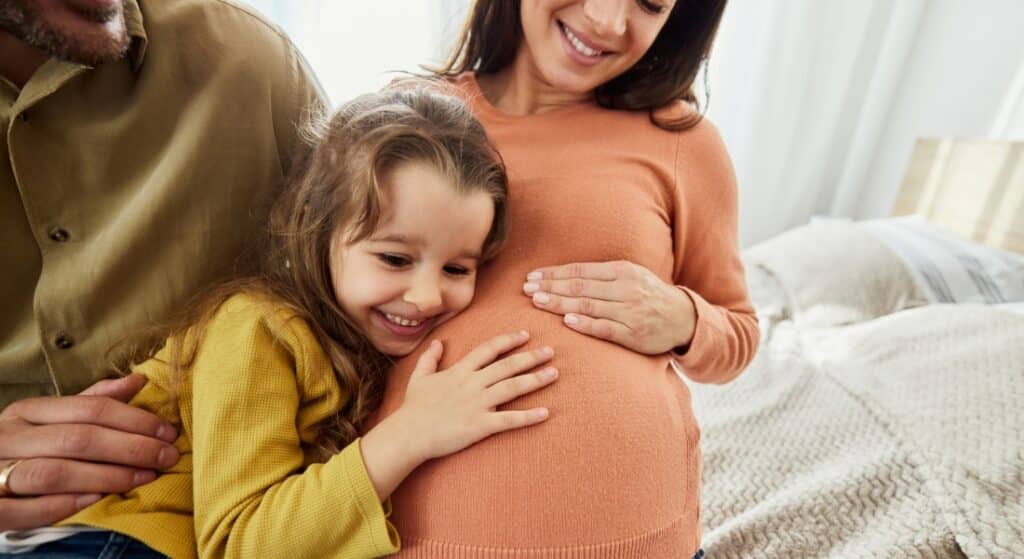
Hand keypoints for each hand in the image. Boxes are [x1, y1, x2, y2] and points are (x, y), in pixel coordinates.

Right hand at [0, 374, 179, 530]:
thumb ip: (91, 402)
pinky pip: (25, 508)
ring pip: (54, 472)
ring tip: (144, 478)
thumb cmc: (22, 448)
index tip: (168, 433)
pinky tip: (96, 502)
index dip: (135, 420)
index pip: (90, 408)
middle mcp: (8, 436)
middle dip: (131, 448)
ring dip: (106, 476)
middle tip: (167, 457)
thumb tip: (139, 380)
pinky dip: (63, 506)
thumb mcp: (50, 420)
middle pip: (79, 438)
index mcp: (27, 411)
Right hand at [400, 331, 555, 460]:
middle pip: (507, 366)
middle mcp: (472, 384)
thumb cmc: (413, 407)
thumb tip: (438, 342)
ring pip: (512, 387)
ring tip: (554, 373)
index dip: (508, 341)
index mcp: (459, 371)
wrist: (408, 434)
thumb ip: (430, 358)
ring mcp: (477, 404)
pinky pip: (509, 420)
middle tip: (550, 351)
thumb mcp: (419, 377)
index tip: (525, 335)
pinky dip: (528, 417)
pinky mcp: (480, 425)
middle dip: (530, 357)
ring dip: (535, 379)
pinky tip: (546, 413)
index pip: (488, 350)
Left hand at [522, 260, 695, 354]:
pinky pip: (605, 328)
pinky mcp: (632, 333)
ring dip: (560, 303)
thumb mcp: (629, 276)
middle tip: (526, 289)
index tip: (532, 277)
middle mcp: (625, 288)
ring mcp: (629, 311)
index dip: (554, 274)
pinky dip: (585, 324)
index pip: (580, 270)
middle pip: (580, 286)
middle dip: (550, 287)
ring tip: (537, 301)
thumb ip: (601, 275)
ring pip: (588, 305)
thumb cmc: (648, 295)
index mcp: (622, 271)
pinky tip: (567, 321)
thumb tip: (563, 275)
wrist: (683, 317)